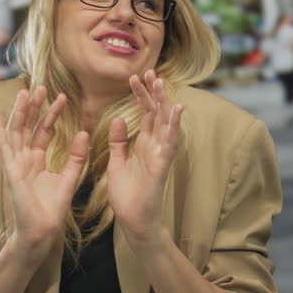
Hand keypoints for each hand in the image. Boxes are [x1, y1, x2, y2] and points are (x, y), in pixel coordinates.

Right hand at [0, 87, 88, 260]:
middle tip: (41, 87)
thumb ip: (76, 157)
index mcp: (37, 161)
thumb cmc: (53, 209)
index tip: (61, 97)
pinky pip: (3, 146)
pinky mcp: (10, 170)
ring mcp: (15, 164)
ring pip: (16, 131)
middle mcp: (24, 159)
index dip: (51, 114)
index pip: (44, 131)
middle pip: (28, 127)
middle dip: (34, 107)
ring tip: (25, 92)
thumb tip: (83, 133)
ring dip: (20, 112)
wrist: (42, 230)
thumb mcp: (70, 178)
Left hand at [107, 70, 183, 247]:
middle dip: (154, 92)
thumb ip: (118, 142)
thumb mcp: (116, 163)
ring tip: (162, 83)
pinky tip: (175, 111)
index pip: (145, 114)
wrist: (134, 222)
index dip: (141, 96)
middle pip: (157, 114)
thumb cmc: (127, 196)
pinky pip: (169, 144)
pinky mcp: (162, 167)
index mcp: (144, 145)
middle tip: (150, 71)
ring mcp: (160, 156)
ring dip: (164, 103)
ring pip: (166, 124)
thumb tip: (119, 119)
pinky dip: (173, 127)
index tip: (135, 77)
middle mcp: (155, 147)